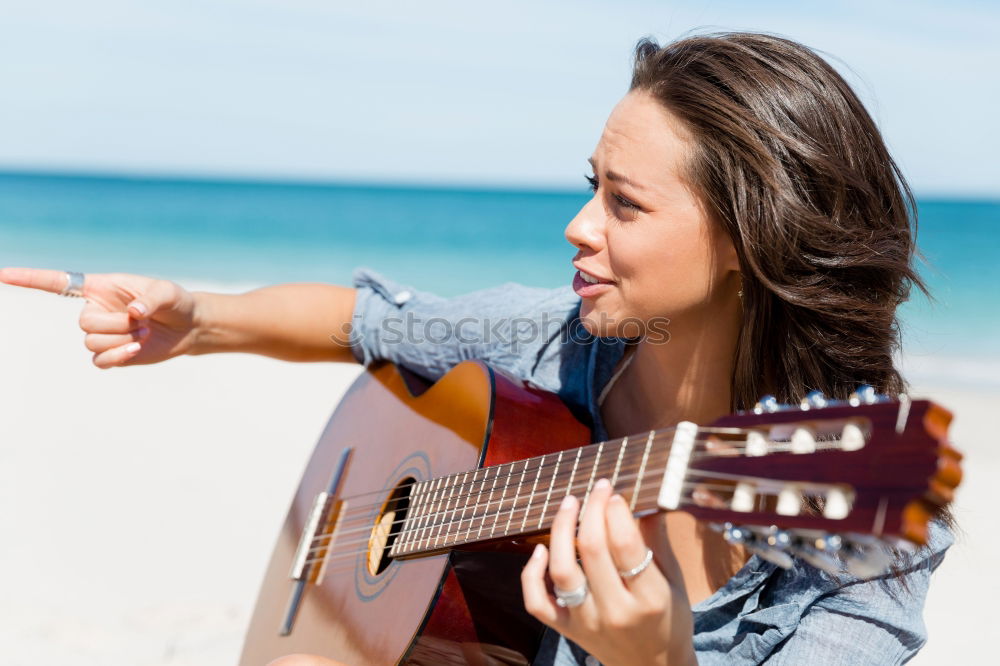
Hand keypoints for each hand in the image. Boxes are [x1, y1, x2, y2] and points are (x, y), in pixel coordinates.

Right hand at [0, 267, 198, 367]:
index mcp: (100, 287)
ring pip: (92, 342)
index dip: (28, 279)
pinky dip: (117, 357)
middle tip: (143, 321)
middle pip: (84, 323)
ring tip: (146, 331)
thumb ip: (150, 298)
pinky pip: (99, 361)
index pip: (56, 282)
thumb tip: (132, 313)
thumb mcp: (167, 292)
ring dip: (122, 339)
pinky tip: (136, 349)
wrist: (188, 327)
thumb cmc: (175, 301)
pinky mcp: (111, 354)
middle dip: (116, 325)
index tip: (1, 275)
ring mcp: (101, 333)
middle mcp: (95, 310)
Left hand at [521, 479, 695, 665]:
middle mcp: (615, 611)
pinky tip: (540, 549)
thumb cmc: (669, 620)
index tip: (614, 493)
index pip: (625, 546)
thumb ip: (658, 542)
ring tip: (569, 504)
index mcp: (649, 599)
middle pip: (592, 550)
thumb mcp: (674, 582)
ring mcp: (586, 623)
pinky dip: (531, 574)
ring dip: (560, 531)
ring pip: (562, 571)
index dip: (616, 512)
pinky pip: (537, 603)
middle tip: (597, 489)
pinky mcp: (567, 631)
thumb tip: (647, 498)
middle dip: (591, 510)